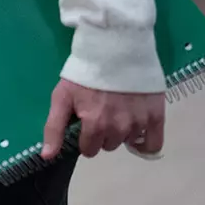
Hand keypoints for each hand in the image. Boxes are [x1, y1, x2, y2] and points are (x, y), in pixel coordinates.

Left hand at [42, 78, 165, 160]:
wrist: (115, 47)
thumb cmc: (85, 72)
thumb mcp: (62, 96)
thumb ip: (54, 127)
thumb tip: (48, 156)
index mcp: (95, 125)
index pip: (88, 149)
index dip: (84, 137)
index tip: (85, 122)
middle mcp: (118, 129)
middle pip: (108, 145)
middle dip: (102, 133)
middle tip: (101, 111)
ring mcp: (139, 124)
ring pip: (126, 141)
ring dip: (121, 132)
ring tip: (117, 109)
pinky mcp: (156, 117)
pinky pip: (152, 144)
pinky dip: (144, 142)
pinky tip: (137, 132)